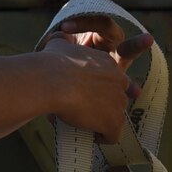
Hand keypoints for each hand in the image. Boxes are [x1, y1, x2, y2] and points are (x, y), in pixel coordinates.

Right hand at [43, 24, 154, 142]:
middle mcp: (119, 80)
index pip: (113, 80)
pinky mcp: (113, 121)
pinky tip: (93, 138)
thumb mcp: (59, 43)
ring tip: (86, 127)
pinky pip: (113, 136)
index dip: (103, 91)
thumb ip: (63, 39)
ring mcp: (118, 101)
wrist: (53, 80)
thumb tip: (59, 32)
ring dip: (103, 124)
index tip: (94, 98)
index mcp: (107, 63)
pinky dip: (104, 139)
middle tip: (88, 114)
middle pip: (118, 99)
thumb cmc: (52, 62)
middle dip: (105, 107)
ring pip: (116, 118)